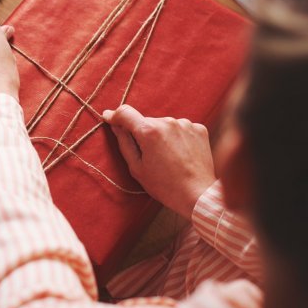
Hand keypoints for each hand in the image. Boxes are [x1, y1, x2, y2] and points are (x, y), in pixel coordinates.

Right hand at [103, 104, 215, 218]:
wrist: (198, 194)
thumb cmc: (164, 185)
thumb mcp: (136, 168)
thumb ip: (124, 143)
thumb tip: (115, 126)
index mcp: (149, 131)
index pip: (125, 113)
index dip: (114, 115)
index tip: (108, 117)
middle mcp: (168, 122)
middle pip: (146, 121)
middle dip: (142, 133)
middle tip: (148, 154)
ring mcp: (185, 124)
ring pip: (163, 125)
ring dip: (160, 135)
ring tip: (167, 156)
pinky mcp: (199, 129)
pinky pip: (180, 128)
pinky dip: (176, 137)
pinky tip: (180, 154)